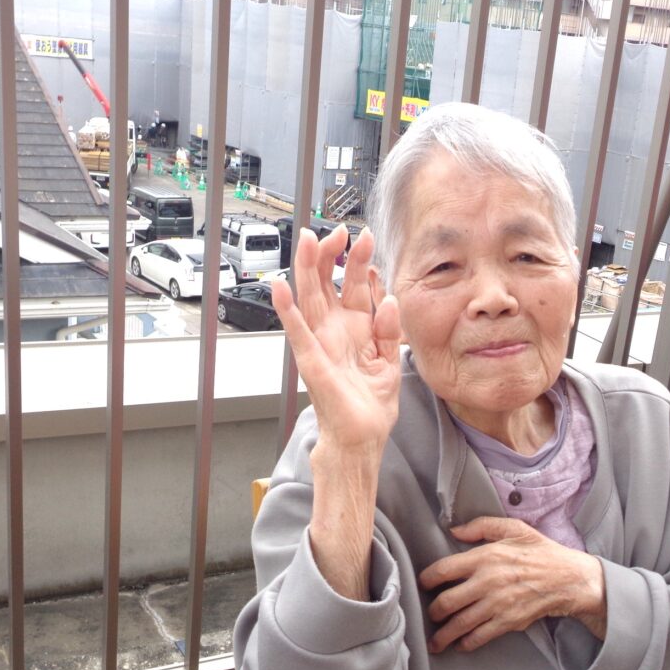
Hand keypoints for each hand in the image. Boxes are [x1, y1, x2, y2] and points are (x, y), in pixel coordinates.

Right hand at [272, 225, 401, 452]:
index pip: (353, 286)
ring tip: (306, 239)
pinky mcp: (312, 361)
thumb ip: (390, 331)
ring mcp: (321, 344)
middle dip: (333, 255)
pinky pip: (298, 332)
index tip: (364, 237)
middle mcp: (335, 332)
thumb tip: (389, 301)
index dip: (357, 261)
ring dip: (307, 269)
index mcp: (355, 329)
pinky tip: (279, 287)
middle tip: (339, 230)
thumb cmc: (370, 405)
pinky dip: (287, 310)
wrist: (361, 439)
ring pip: (310, 299)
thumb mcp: (390, 362)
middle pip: (329, 283)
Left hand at [419, 517, 606, 652]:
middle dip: (432, 612)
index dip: (427, 579)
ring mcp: (496, 605)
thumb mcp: (514, 529)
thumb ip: (482, 526)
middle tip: (430, 615)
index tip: (424, 584)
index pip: (443, 570)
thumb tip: (454, 530)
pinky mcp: (508, 622)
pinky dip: (466, 643)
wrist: (569, 579)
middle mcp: (487, 582)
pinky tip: (460, 644)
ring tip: (435, 642)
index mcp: (485, 556)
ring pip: (459, 624)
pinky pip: (479, 637)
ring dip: (443, 636)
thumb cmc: (542, 552)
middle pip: (446, 602)